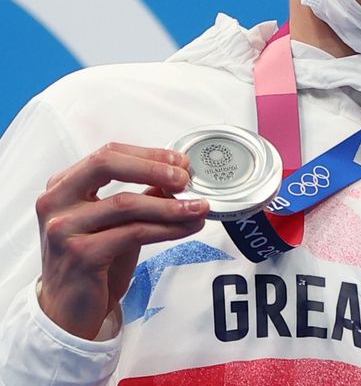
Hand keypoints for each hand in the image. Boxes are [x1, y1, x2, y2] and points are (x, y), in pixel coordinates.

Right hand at [35, 142, 208, 338]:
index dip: (148, 155)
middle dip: (153, 167)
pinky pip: (134, 233)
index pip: (107, 154)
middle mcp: (56, 203)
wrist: (68, 311)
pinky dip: (167, 228)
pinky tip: (187, 227)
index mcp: (62, 187)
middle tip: (186, 178)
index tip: (180, 162)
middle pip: (107, 164)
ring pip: (126, 203)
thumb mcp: (115, 222)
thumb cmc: (93, 262)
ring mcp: (63, 228)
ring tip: (199, 207)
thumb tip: (178, 176)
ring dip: (170, 204)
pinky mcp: (81, 254)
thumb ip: (140, 195)